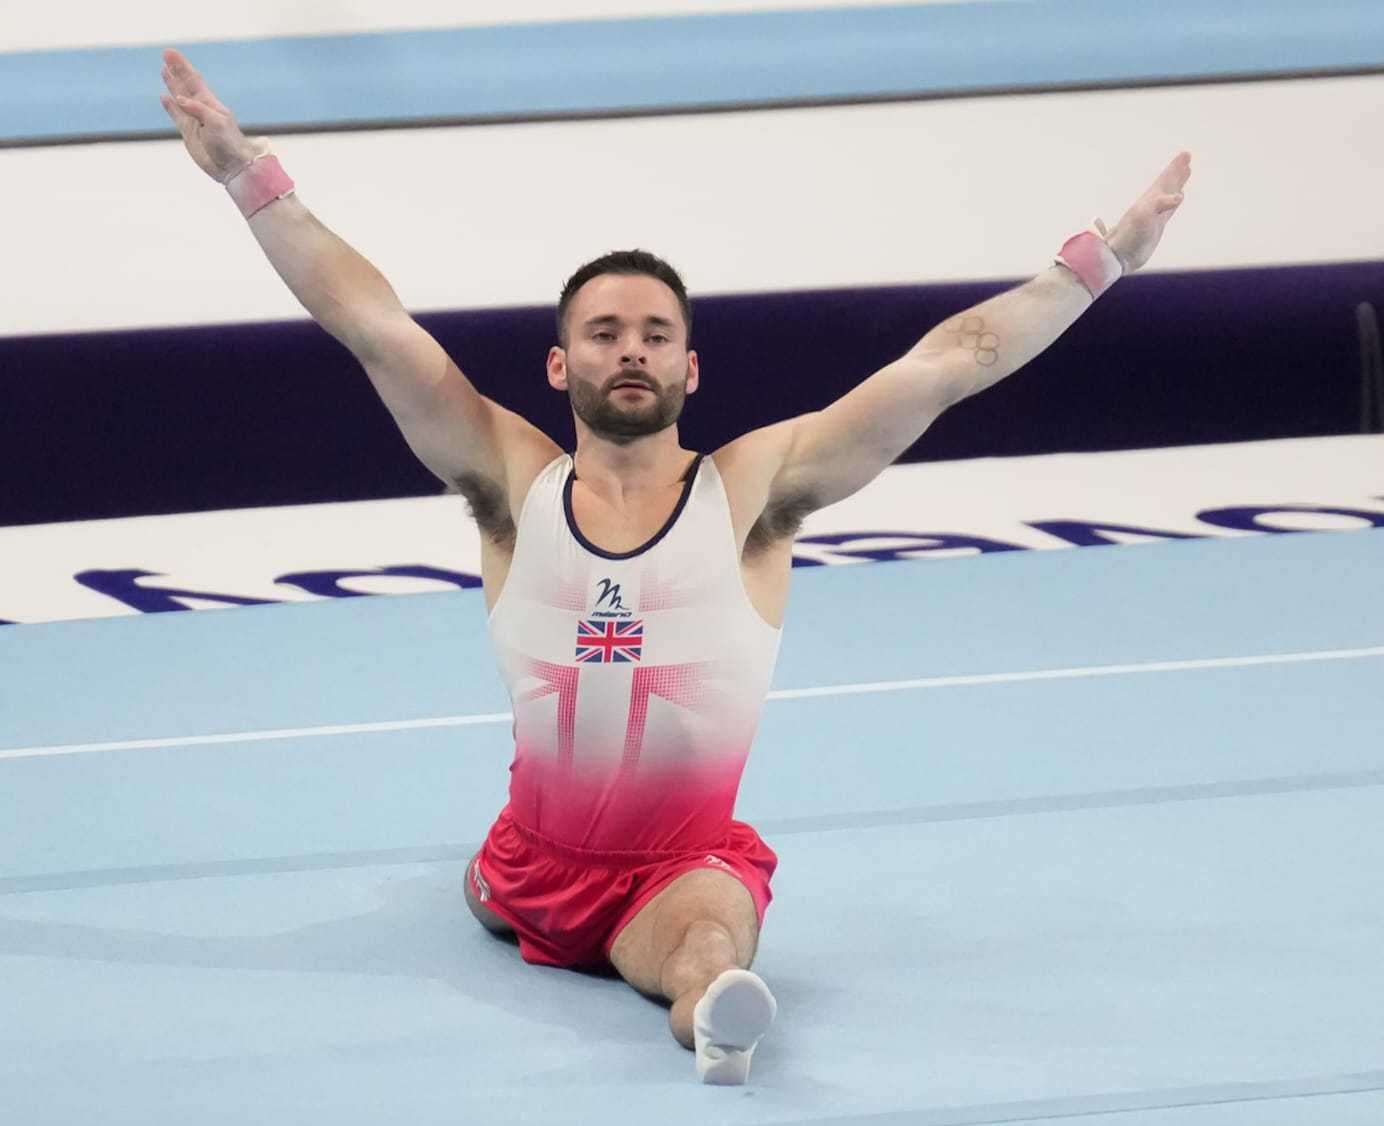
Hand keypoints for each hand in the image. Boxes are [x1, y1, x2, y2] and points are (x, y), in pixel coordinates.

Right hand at [159, 48, 261, 181]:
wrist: (231, 166)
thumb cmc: (229, 143)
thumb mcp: (217, 123)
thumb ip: (198, 109)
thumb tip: (178, 99)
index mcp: (209, 103)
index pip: (193, 79)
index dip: (182, 66)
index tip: (170, 53)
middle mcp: (200, 108)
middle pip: (185, 84)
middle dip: (176, 69)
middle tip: (165, 54)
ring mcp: (193, 120)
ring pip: (178, 97)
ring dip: (171, 84)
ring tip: (164, 70)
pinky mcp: (188, 132)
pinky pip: (176, 115)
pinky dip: (169, 106)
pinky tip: (163, 97)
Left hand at [1103, 151, 1191, 273]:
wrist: (1119, 256)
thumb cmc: (1129, 236)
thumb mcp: (1144, 216)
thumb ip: (1160, 204)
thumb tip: (1179, 197)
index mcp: (1149, 199)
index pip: (1165, 179)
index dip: (1175, 167)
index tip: (1186, 154)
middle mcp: (1151, 205)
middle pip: (1167, 183)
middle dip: (1177, 170)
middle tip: (1187, 156)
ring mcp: (1154, 215)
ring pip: (1169, 193)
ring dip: (1178, 182)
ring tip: (1186, 171)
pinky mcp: (1156, 227)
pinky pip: (1169, 209)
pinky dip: (1175, 201)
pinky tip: (1178, 199)